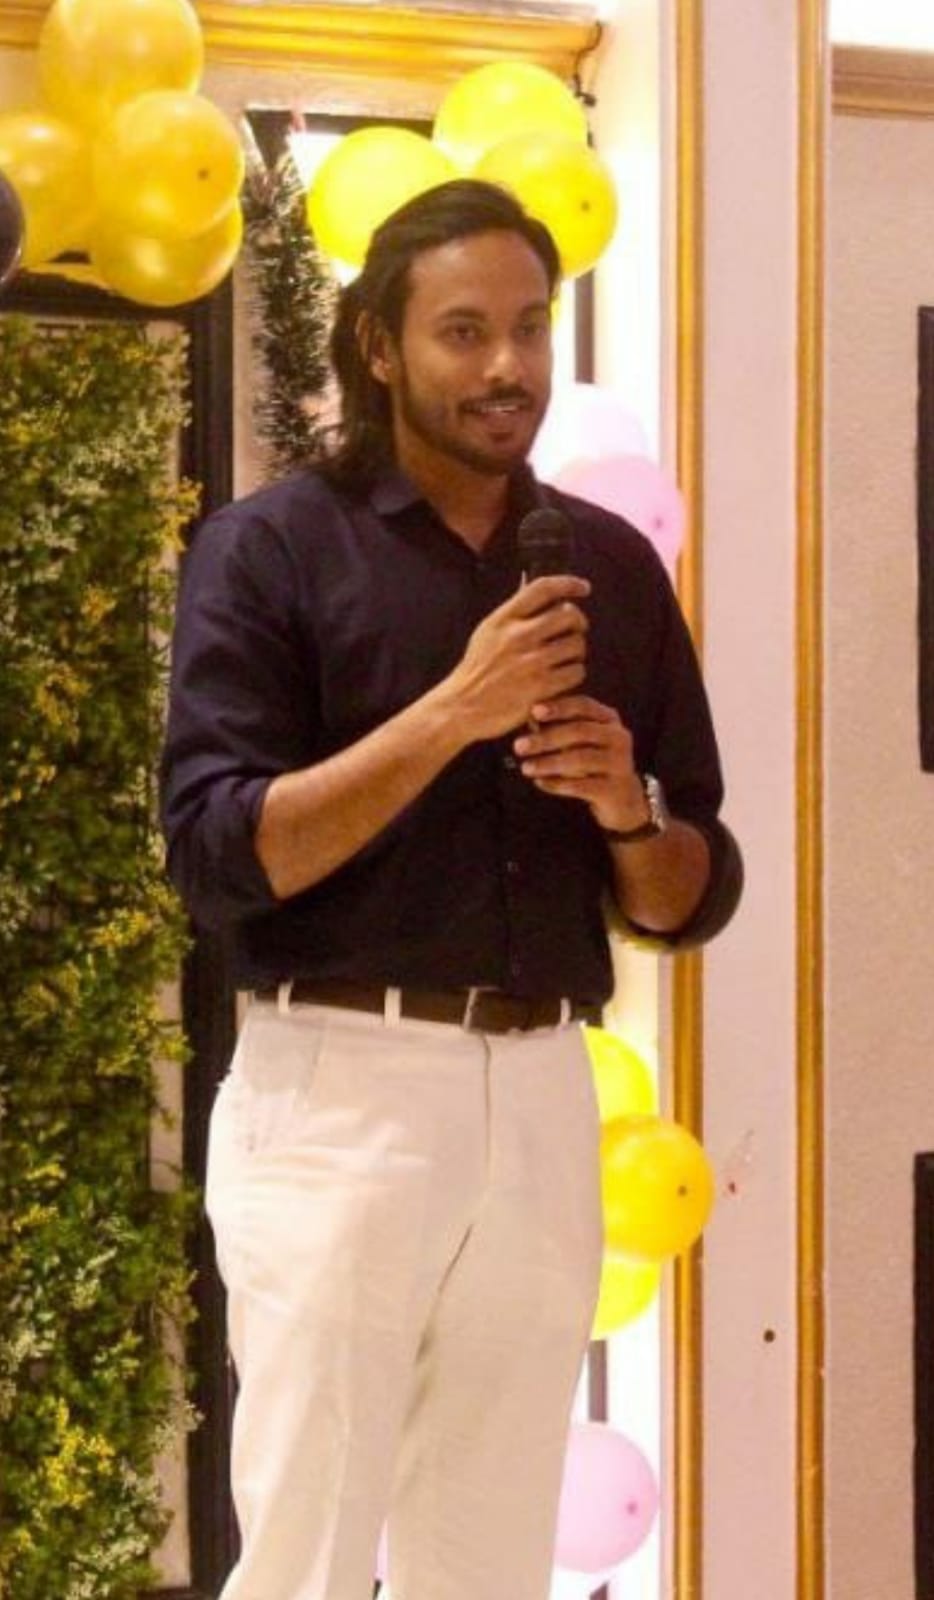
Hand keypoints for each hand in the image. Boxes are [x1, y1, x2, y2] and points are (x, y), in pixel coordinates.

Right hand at [444, 576, 590, 741]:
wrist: (463, 707)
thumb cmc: (477, 670)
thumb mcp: (487, 633)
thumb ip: (514, 615)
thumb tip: (549, 600)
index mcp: (503, 619)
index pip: (543, 588)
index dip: (569, 583)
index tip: (583, 588)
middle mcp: (518, 636)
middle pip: (569, 614)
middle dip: (578, 623)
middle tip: (574, 632)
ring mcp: (530, 662)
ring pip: (576, 645)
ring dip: (576, 652)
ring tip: (565, 659)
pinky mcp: (540, 687)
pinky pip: (575, 672)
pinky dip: (573, 674)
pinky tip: (562, 678)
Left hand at [512, 695, 648, 831]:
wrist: (623, 799)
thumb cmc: (593, 764)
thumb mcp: (581, 742)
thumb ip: (559, 728)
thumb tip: (529, 718)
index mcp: (609, 719)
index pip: (584, 706)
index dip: (559, 707)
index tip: (534, 710)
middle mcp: (619, 737)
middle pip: (580, 731)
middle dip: (546, 738)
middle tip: (519, 745)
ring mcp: (619, 764)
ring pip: (580, 759)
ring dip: (549, 763)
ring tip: (526, 767)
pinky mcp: (614, 789)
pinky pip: (581, 786)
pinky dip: (557, 784)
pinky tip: (540, 783)